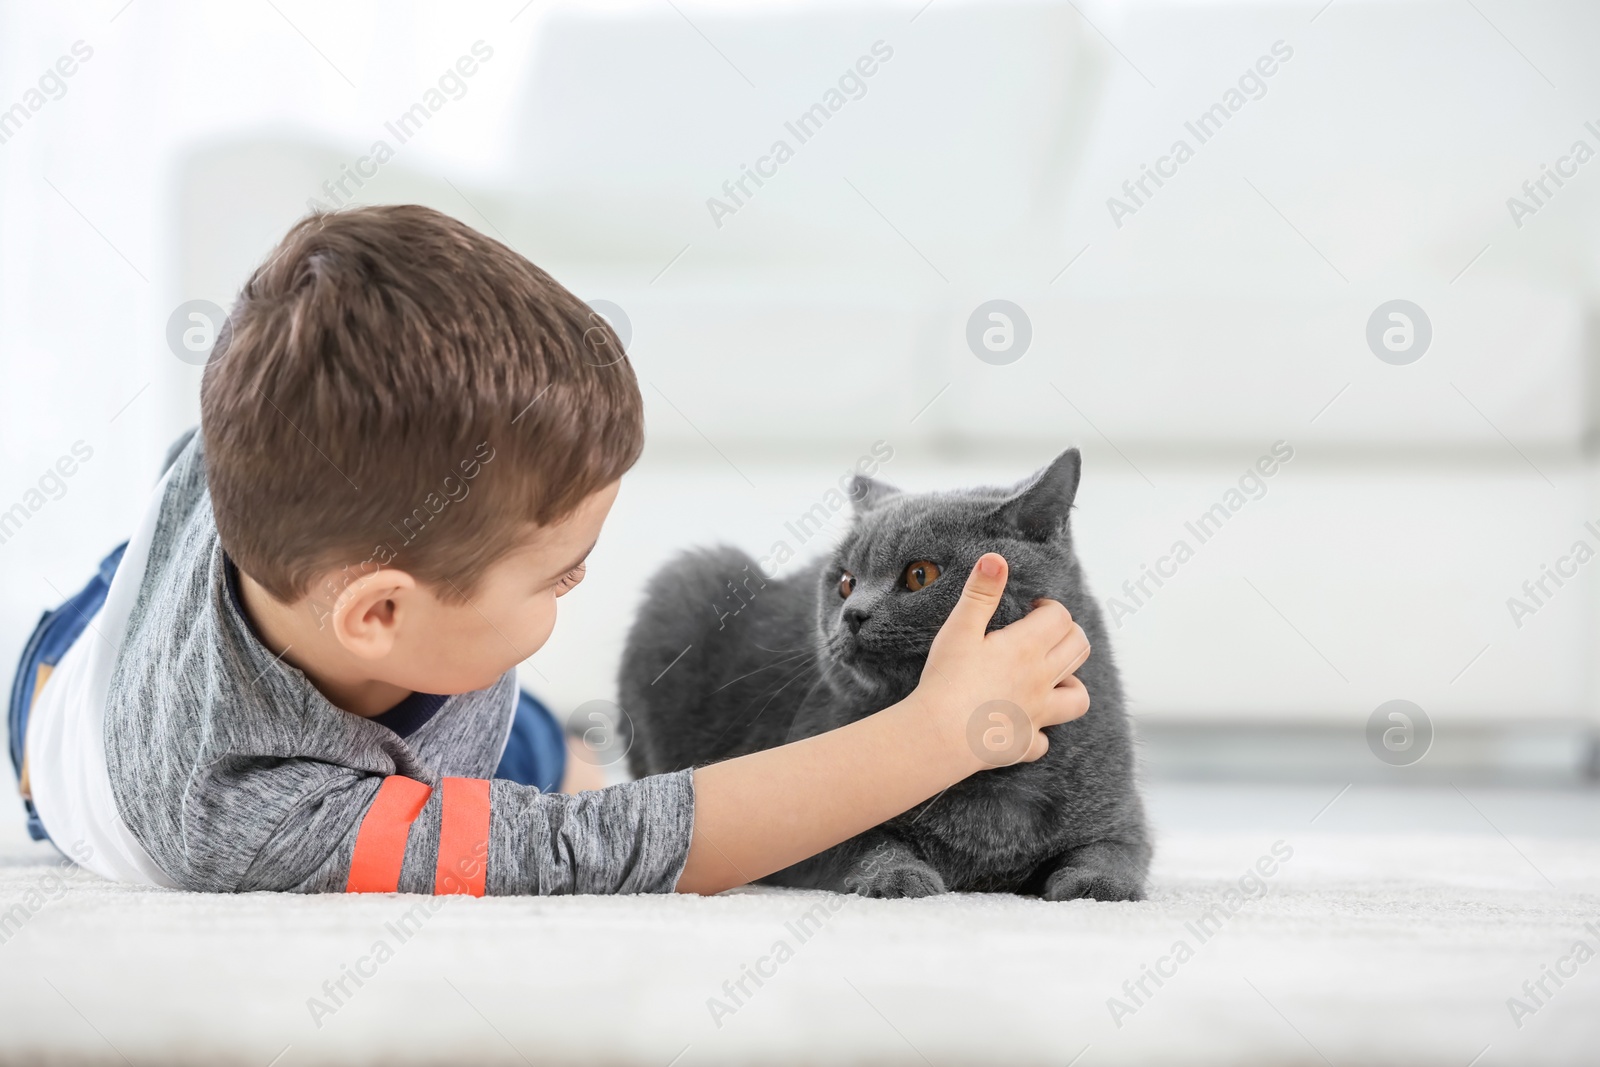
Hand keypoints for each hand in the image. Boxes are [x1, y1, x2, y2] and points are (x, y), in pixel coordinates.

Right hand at [916, 552, 1090, 771]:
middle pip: (1078, 649)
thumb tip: (996, 559)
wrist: (939, 736)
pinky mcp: (1024, 744)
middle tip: (1043, 634)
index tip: (1032, 608)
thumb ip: (980, 593)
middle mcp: (1041, 680)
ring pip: (1078, 697)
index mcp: (1027, 648)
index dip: (1050, 607)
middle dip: (1068, 634)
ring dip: (1070, 684)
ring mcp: (1037, 715)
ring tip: (1050, 678)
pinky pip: (1044, 741)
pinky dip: (1039, 732)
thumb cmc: (947, 679)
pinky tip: (1022, 724)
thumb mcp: (959, 629)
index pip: (1060, 617)